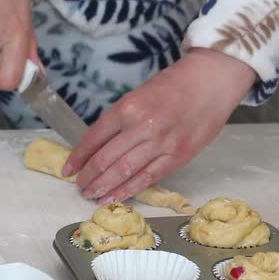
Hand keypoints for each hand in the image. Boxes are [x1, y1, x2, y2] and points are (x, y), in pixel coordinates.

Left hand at [62, 48, 256, 204]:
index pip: (94, 138)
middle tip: (79, 186)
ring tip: (91, 195)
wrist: (211, 82)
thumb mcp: (138, 96)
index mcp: (128, 107)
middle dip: (88, 176)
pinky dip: (128, 190)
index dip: (78, 157)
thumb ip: (120, 121)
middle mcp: (142, 126)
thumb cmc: (172, 86)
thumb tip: (97, 147)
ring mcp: (161, 143)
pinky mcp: (178, 157)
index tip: (68, 169)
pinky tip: (114, 198)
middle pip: (106, 159)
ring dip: (104, 187)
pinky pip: (148, 178)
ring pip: (124, 172)